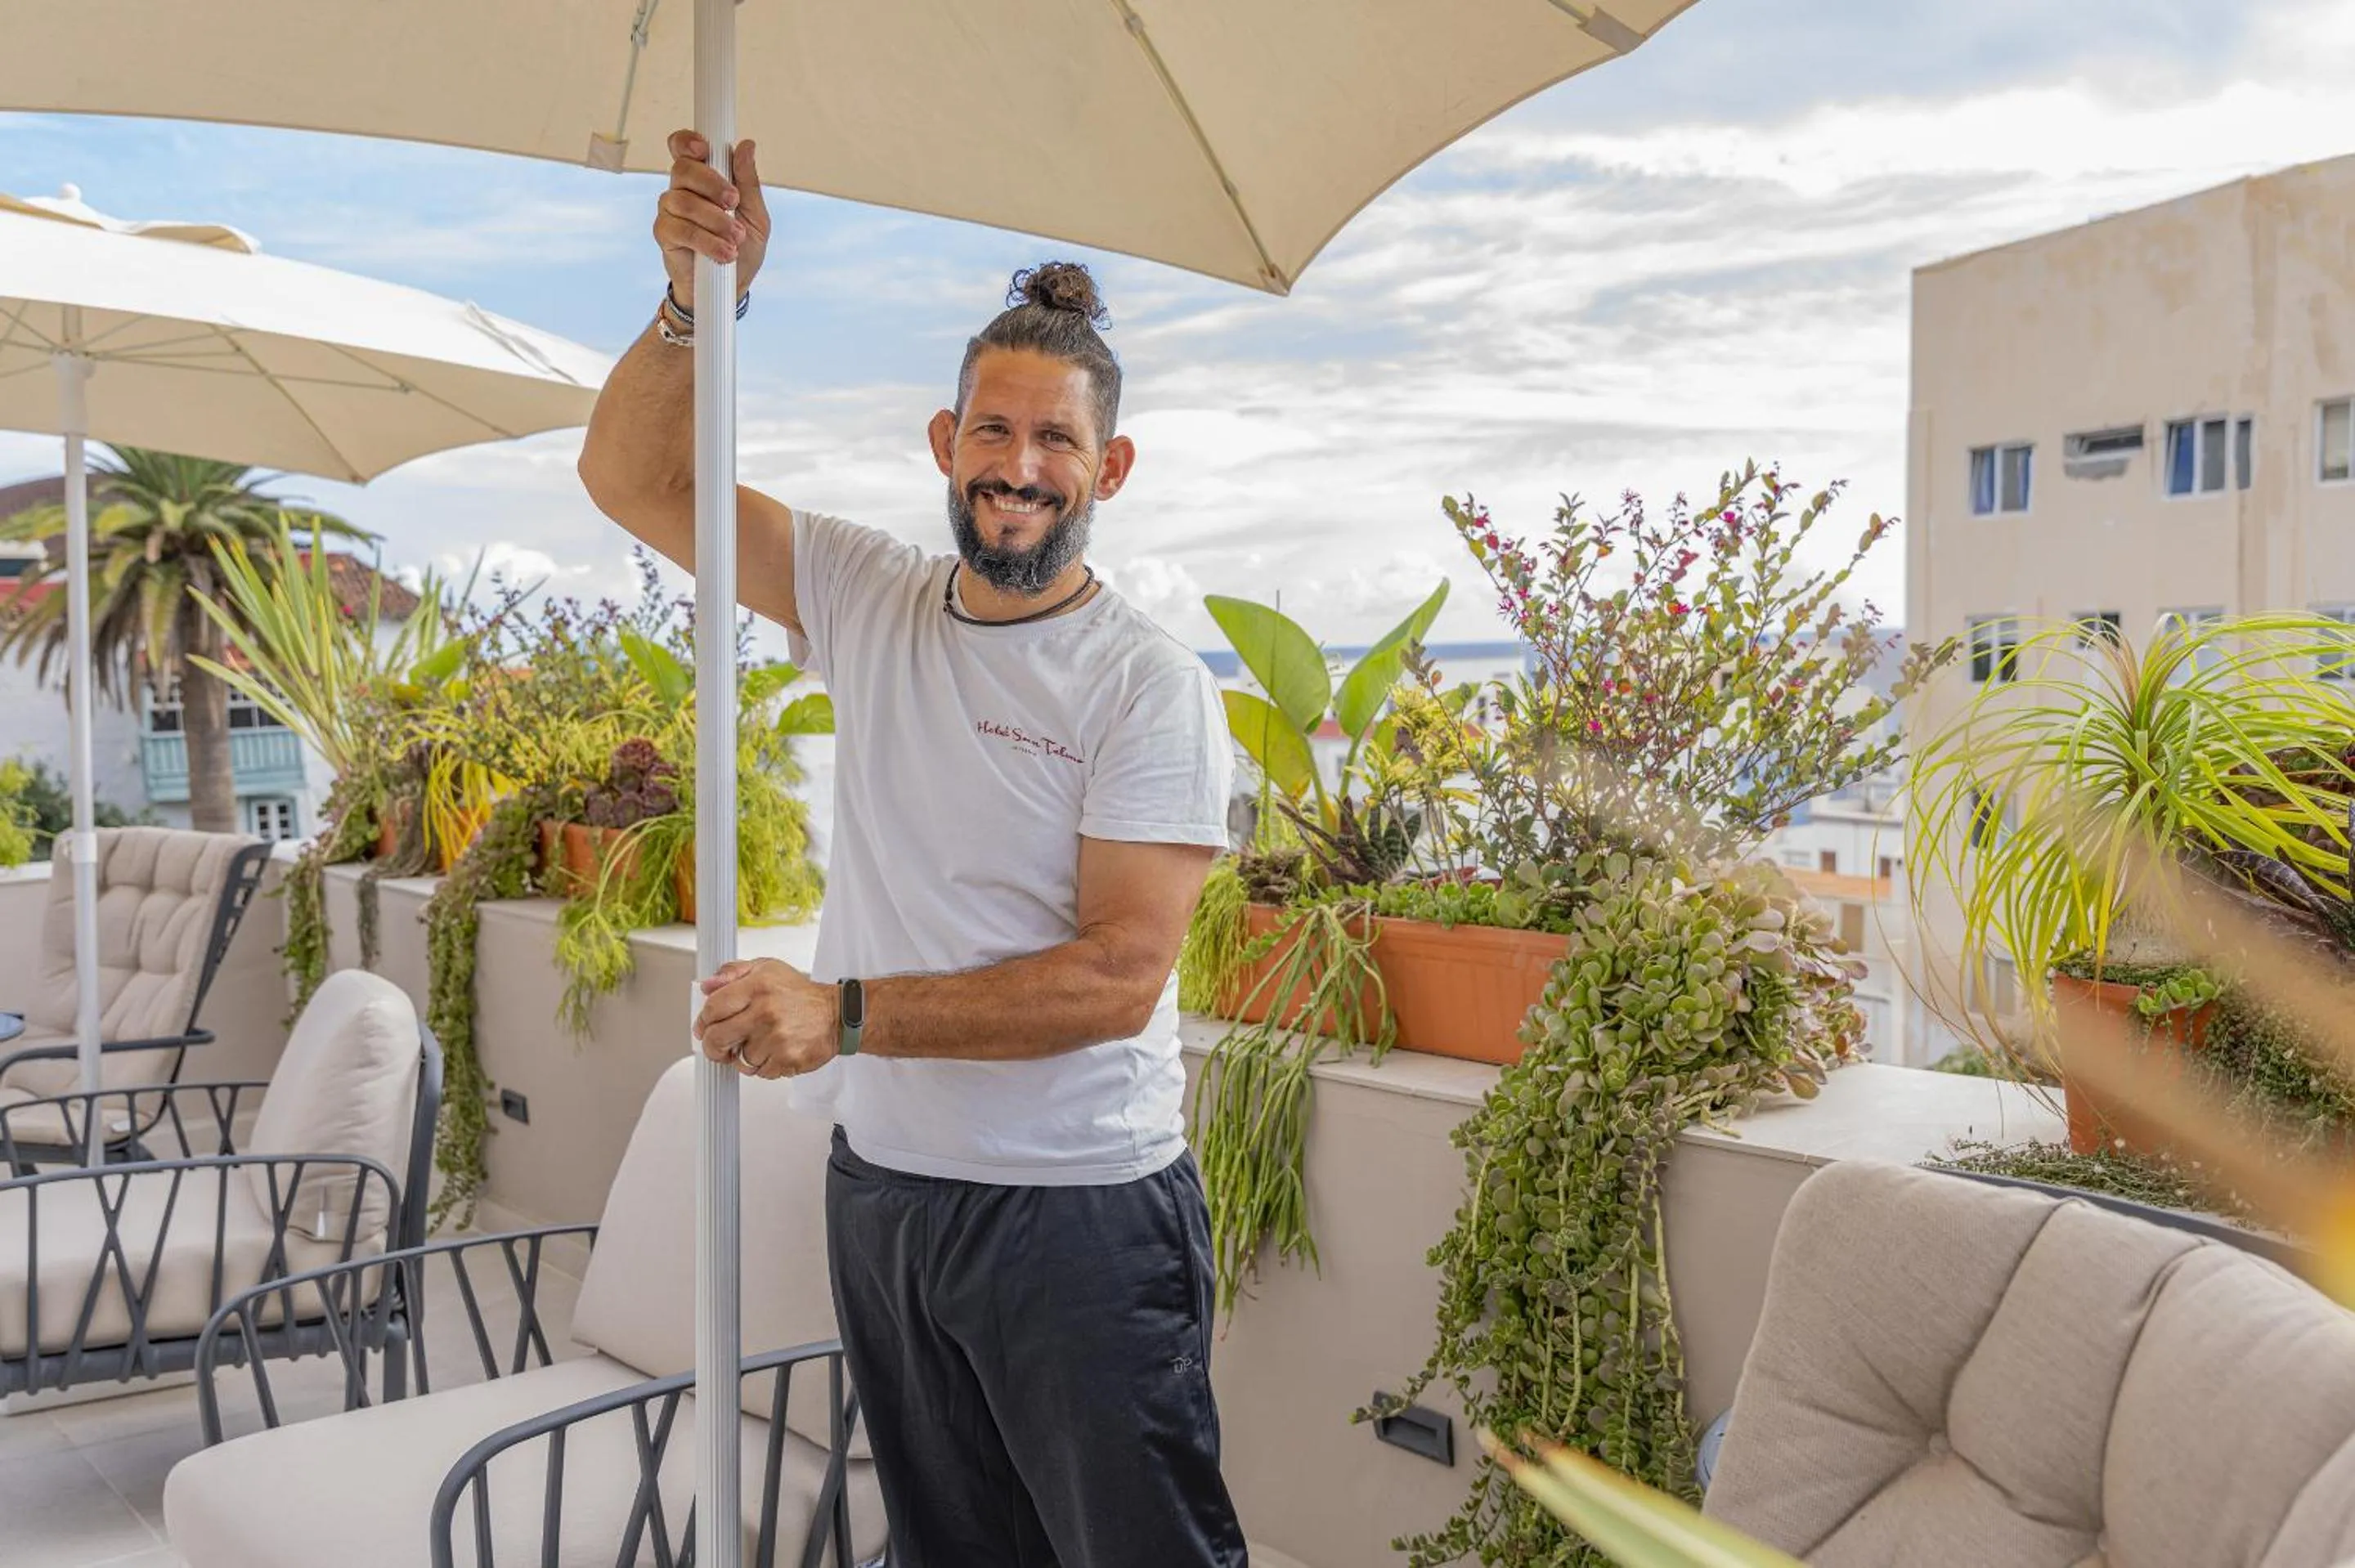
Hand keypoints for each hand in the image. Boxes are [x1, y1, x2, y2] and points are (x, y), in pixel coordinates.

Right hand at [654, 129, 770, 311]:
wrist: (733, 286)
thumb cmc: (742, 246)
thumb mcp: (756, 216)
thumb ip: (749, 183)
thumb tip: (746, 146)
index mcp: (703, 178)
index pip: (683, 147)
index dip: (687, 142)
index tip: (705, 149)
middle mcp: (682, 189)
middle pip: (683, 169)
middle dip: (712, 184)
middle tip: (734, 202)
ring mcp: (670, 211)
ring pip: (682, 201)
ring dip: (714, 220)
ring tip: (735, 239)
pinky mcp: (664, 234)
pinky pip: (679, 229)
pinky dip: (705, 241)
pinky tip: (723, 253)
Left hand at [694, 958, 835, 1077]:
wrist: (837, 1016)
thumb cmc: (800, 994)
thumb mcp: (767, 969)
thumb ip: (733, 972)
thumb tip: (707, 985)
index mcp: (757, 986)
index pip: (712, 1007)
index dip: (703, 1021)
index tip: (705, 1026)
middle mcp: (765, 1011)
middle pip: (717, 1038)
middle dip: (713, 1046)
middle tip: (719, 1046)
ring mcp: (776, 1037)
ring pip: (738, 1059)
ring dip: (743, 1057)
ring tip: (758, 1044)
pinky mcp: (786, 1059)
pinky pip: (759, 1072)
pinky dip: (762, 1067)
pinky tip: (773, 1052)